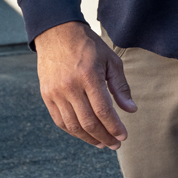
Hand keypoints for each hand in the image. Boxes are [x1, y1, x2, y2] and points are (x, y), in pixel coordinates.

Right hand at [35, 21, 134, 148]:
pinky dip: (73, 131)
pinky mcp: (46, 95)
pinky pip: (59, 120)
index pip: (103, 110)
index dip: (114, 127)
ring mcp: (55, 92)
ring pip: (72, 125)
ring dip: (89, 138)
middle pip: (88, 122)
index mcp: (88, 76)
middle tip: (115, 144)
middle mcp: (69, 86)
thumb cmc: (88, 46)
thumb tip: (131, 110)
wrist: (56, 33)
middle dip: (104, 136)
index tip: (124, 136)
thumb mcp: (111, 61)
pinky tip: (85, 134)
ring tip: (102, 143)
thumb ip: (120, 87)